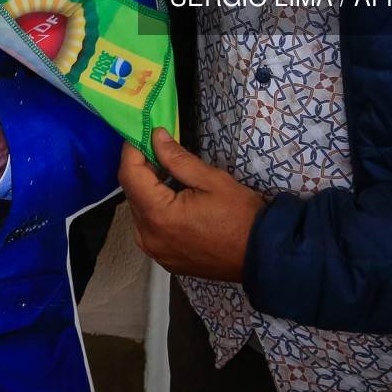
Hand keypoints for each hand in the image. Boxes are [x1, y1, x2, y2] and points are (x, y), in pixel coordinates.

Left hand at [119, 128, 267, 281]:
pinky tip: (175, 199)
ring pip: (139, 210)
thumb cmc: (240, 216)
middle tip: (159, 147)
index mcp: (158, 216)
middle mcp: (149, 236)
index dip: (132, 149)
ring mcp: (155, 251)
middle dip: (142, 168)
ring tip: (170, 173)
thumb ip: (178, 158)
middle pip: (132, 193)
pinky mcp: (164, 258)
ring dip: (149, 189)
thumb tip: (156, 137)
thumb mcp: (211, 179)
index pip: (129, 175)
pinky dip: (156, 209)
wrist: (262, 255)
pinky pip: (149, 227)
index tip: (142, 132)